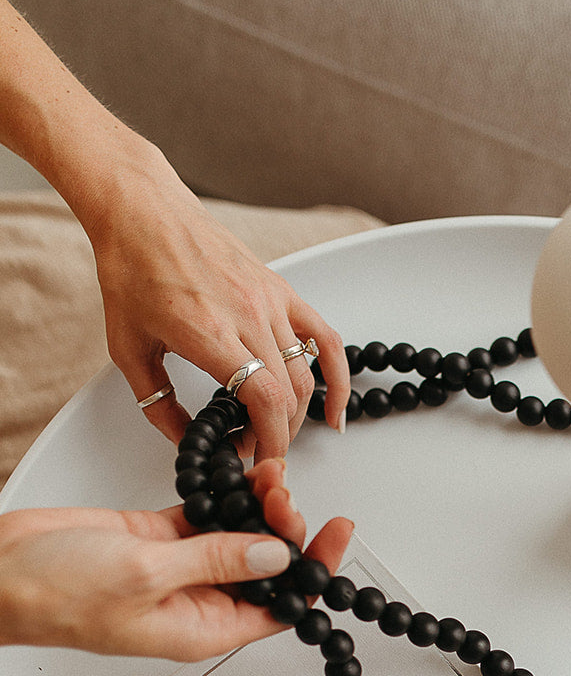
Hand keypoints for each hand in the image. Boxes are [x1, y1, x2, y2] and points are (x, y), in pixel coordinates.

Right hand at [0, 461, 353, 659]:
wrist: (0, 571)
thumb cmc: (56, 594)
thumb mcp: (147, 573)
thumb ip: (214, 561)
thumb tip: (272, 556)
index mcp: (202, 629)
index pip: (281, 607)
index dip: (314, 573)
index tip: (337, 535)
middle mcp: (196, 601)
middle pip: (265, 568)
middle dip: (286, 529)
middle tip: (288, 495)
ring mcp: (176, 567)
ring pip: (238, 536)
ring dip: (259, 506)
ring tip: (268, 476)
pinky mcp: (155, 537)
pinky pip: (207, 514)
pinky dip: (226, 494)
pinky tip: (241, 474)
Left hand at [81, 141, 350, 458]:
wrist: (143, 212)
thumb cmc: (132, 270)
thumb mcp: (127, 349)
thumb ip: (158, 403)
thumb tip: (183, 440)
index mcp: (210, 334)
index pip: (264, 402)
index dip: (268, 442)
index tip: (258, 462)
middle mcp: (247, 316)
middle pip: (289, 397)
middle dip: (277, 436)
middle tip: (254, 449)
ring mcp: (270, 301)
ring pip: (307, 375)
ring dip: (297, 415)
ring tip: (277, 431)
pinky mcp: (281, 289)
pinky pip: (325, 339)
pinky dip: (338, 377)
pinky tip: (335, 407)